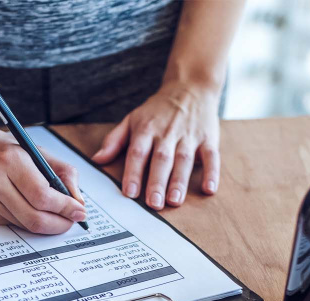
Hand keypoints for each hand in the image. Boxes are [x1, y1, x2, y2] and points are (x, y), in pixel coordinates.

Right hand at [0, 119, 86, 234]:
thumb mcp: (33, 149)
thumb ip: (62, 172)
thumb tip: (79, 201)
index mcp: (10, 159)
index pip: (44, 196)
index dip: (65, 208)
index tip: (79, 212)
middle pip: (35, 218)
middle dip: (59, 224)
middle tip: (71, 221)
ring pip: (24, 224)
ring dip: (45, 224)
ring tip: (54, 216)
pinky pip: (11, 225)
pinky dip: (25, 221)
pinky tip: (27, 210)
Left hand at [92, 81, 220, 209]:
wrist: (190, 86)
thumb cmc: (158, 110)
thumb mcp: (132, 119)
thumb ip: (114, 140)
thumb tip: (97, 160)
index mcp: (146, 129)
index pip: (137, 152)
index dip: (133, 173)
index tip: (130, 193)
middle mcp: (167, 133)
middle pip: (161, 159)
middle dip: (157, 182)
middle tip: (154, 204)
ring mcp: (189, 136)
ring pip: (184, 160)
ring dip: (180, 181)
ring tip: (175, 201)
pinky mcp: (208, 138)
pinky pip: (211, 156)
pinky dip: (212, 172)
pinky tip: (209, 189)